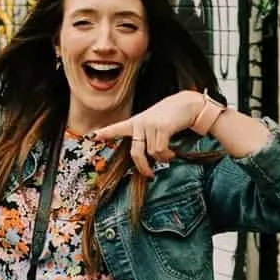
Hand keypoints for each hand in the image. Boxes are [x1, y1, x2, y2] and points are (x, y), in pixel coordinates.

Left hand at [91, 90, 206, 177]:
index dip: (105, 133)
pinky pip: (161, 150)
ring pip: (152, 153)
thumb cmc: (171, 117)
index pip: (117, 128)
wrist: (187, 105)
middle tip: (150, 175)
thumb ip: (147, 137)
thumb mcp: (155, 124)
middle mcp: (140, 123)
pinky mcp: (161, 128)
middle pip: (135, 152)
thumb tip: (147, 160)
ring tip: (169, 154)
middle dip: (143, 167)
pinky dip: (167, 155)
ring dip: (163, 158)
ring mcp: (150, 125)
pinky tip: (172, 152)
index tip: (92, 136)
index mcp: (136, 122)